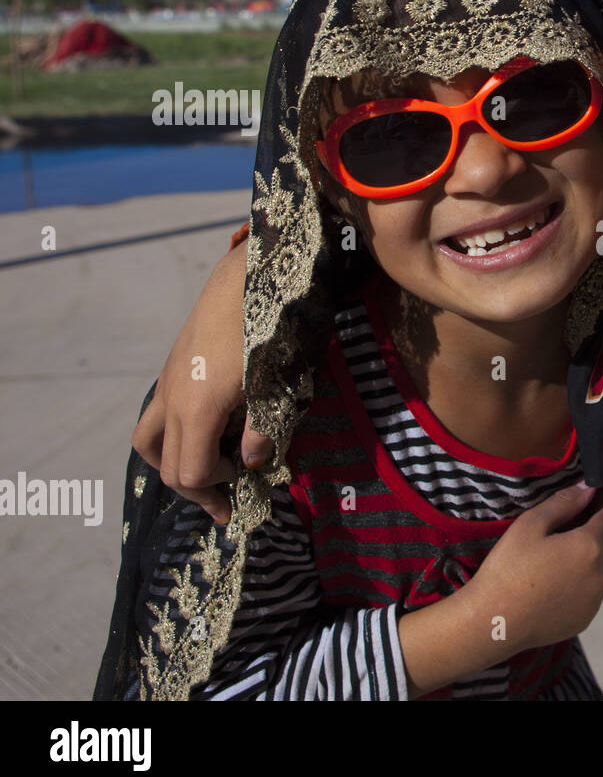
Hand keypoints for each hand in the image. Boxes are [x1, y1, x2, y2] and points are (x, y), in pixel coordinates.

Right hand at [131, 238, 271, 522]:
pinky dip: (176, 434)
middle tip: (225, 503)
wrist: (249, 274)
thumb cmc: (270, 329)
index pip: (192, 472)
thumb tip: (251, 462)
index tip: (246, 482)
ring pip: (150, 440)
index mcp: (198, 409)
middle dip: (196, 488)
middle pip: (168, 464)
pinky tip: (211, 427)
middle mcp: (173, 398)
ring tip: (207, 469)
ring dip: (174, 462)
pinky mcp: (173, 366)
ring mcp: (168, 381)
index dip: (218, 487)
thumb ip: (263, 429)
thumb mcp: (278, 383)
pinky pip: (159, 414)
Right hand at [465, 484, 602, 651]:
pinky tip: (559, 580)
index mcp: (590, 546)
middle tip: (571, 523)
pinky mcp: (586, 618)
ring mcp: (596, 599)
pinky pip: (594, 591)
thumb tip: (588, 488)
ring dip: (593, 555)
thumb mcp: (530, 525)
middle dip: (598, 528)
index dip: (600, 504)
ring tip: (563, 552)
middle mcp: (601, 573)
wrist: (494, 621)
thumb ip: (563, 503)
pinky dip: (585, 580)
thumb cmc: (509, 568)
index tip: (585, 500)